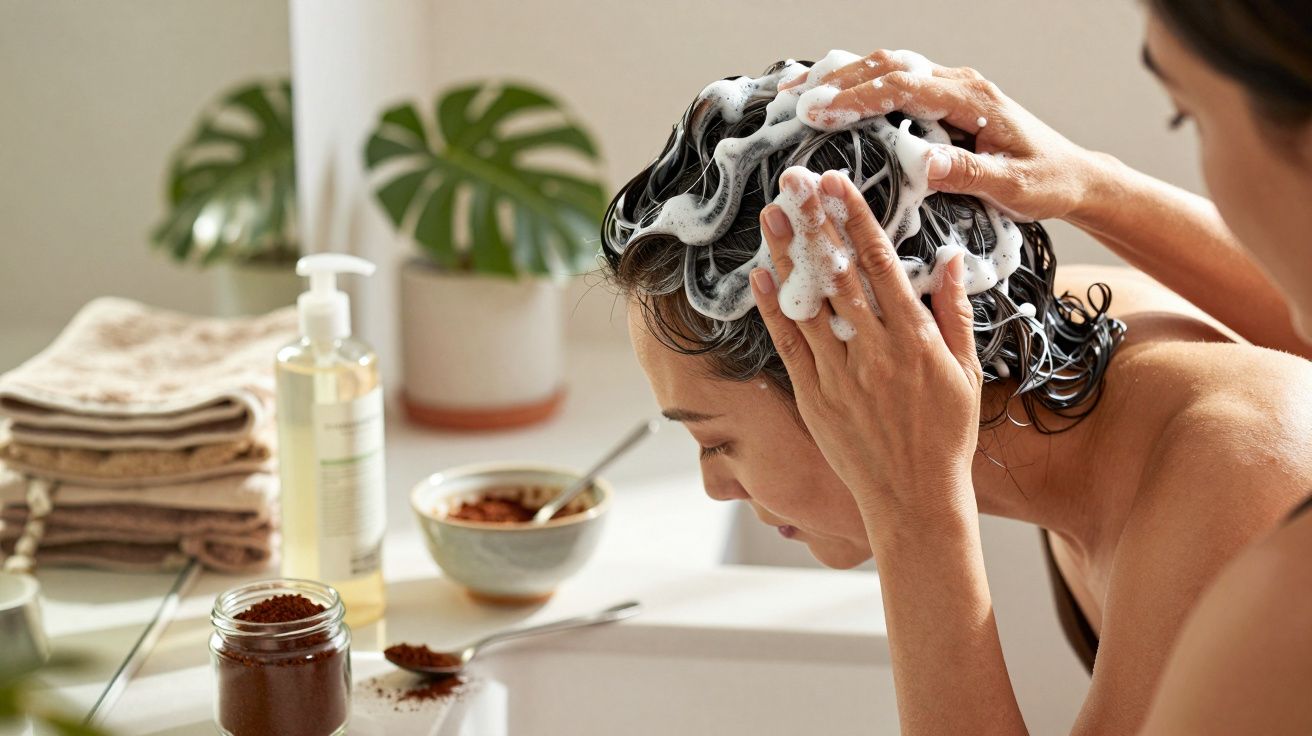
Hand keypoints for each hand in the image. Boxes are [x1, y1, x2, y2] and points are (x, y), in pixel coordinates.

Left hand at [749, 168, 982, 530]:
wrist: (916, 497)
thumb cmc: (946, 436)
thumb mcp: (965, 371)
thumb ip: (955, 312)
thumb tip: (951, 258)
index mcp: (913, 337)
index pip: (879, 264)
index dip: (856, 220)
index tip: (837, 185)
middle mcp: (873, 350)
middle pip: (838, 274)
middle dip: (815, 224)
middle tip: (793, 183)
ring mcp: (839, 373)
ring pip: (808, 303)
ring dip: (788, 257)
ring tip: (771, 215)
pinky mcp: (814, 397)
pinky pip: (788, 345)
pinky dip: (773, 310)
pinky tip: (759, 277)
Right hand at [785, 49, 1106, 222]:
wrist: (1073, 174)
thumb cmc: (1046, 182)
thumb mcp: (1014, 186)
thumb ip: (970, 173)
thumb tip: (925, 162)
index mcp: (972, 99)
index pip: (905, 87)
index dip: (858, 97)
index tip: (819, 111)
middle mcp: (958, 84)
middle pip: (888, 66)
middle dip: (837, 81)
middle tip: (793, 101)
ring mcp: (949, 88)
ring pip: (887, 67)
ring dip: (841, 78)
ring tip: (796, 94)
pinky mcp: (941, 99)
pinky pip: (893, 82)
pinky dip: (856, 86)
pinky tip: (828, 98)